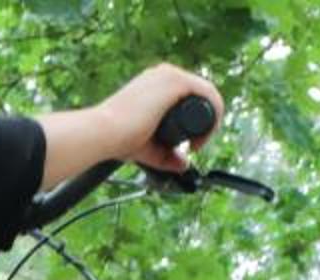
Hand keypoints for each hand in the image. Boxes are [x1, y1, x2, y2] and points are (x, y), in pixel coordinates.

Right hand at [37, 65, 223, 189]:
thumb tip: (184, 164)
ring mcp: (170, 75)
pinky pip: (209, 93)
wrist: (105, 132)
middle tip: (196, 146)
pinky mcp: (175, 81)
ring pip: (208, 94)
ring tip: (198, 144)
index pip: (190, 98)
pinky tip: (203, 136)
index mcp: (158, 84)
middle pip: (201, 96)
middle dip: (207, 123)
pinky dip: (214, 115)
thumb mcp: (150, 148)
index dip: (199, 123)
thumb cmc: (120, 139)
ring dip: (211, 121)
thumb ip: (167, 155)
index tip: (191, 145)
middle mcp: (165, 75)